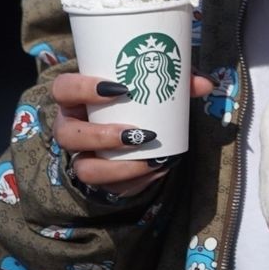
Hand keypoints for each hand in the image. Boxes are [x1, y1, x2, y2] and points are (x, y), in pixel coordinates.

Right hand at [51, 71, 215, 190]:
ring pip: (84, 168)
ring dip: (117, 166)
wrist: (131, 133)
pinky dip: (136, 181)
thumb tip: (205, 83)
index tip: (119, 88)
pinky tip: (158, 169)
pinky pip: (109, 187)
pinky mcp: (98, 178)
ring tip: (151, 159)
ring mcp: (81, 155)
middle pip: (67, 134)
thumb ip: (176, 82)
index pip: (63, 88)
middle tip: (136, 132)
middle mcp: (71, 127)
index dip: (82, 88)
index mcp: (76, 98)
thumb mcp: (149, 88)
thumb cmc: (134, 102)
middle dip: (101, 135)